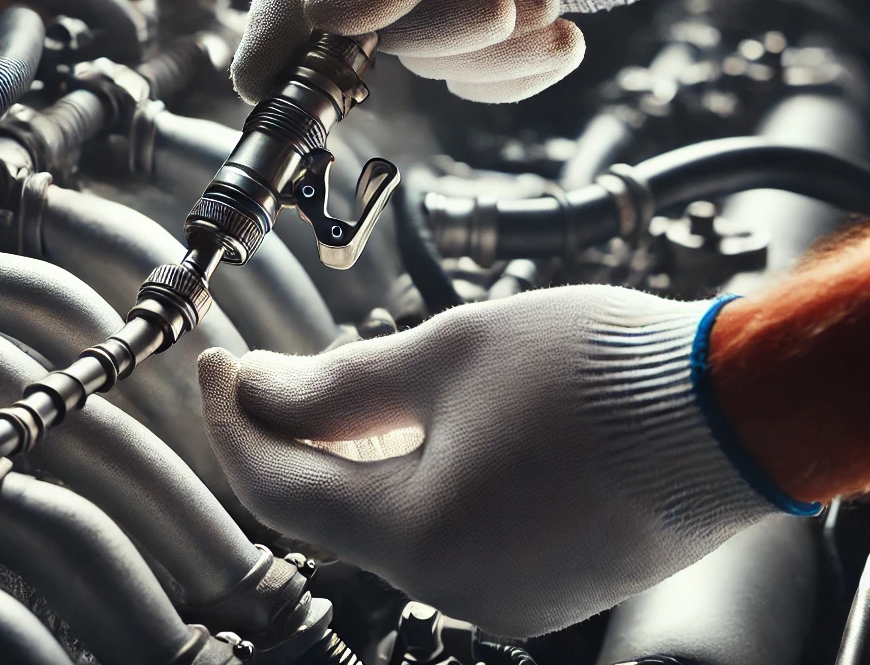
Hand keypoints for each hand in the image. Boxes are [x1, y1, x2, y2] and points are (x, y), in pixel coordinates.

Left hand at [198, 286, 777, 636]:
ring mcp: (503, 591)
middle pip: (326, 512)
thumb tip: (260, 387)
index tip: (216, 367)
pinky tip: (405, 429)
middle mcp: (458, 586)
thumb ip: (340, 383)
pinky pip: (440, 532)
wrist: (728, 410)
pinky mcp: (539, 580)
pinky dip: (405, 480)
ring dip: (345, 457)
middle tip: (262, 372)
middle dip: (284, 439)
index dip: (233, 423)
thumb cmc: (602, 375)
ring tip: (331, 389)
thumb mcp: (447, 353)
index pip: (279, 488)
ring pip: (384, 522)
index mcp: (422, 536)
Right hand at [231, 0, 764, 104]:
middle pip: (369, 17)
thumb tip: (326, 19)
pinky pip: (475, 71)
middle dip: (440, 30)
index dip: (280, 18)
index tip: (262, 85)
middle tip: (500, 10)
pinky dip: (519, 68)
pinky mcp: (491, 3)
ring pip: (428, 54)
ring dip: (494, 50)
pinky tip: (562, 29)